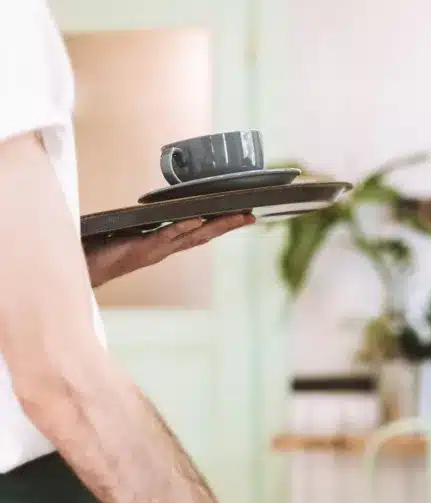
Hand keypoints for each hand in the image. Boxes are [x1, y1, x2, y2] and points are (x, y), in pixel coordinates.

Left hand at [82, 213, 253, 286]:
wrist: (82, 266)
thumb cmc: (103, 249)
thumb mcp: (130, 233)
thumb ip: (147, 225)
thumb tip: (162, 211)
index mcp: (165, 243)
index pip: (199, 232)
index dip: (221, 224)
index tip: (242, 214)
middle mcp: (165, 248)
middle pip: (204, 234)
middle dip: (228, 225)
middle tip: (250, 215)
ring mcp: (155, 249)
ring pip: (192, 236)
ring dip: (215, 226)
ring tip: (235, 215)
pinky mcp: (141, 248)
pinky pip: (165, 235)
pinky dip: (182, 227)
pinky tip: (197, 218)